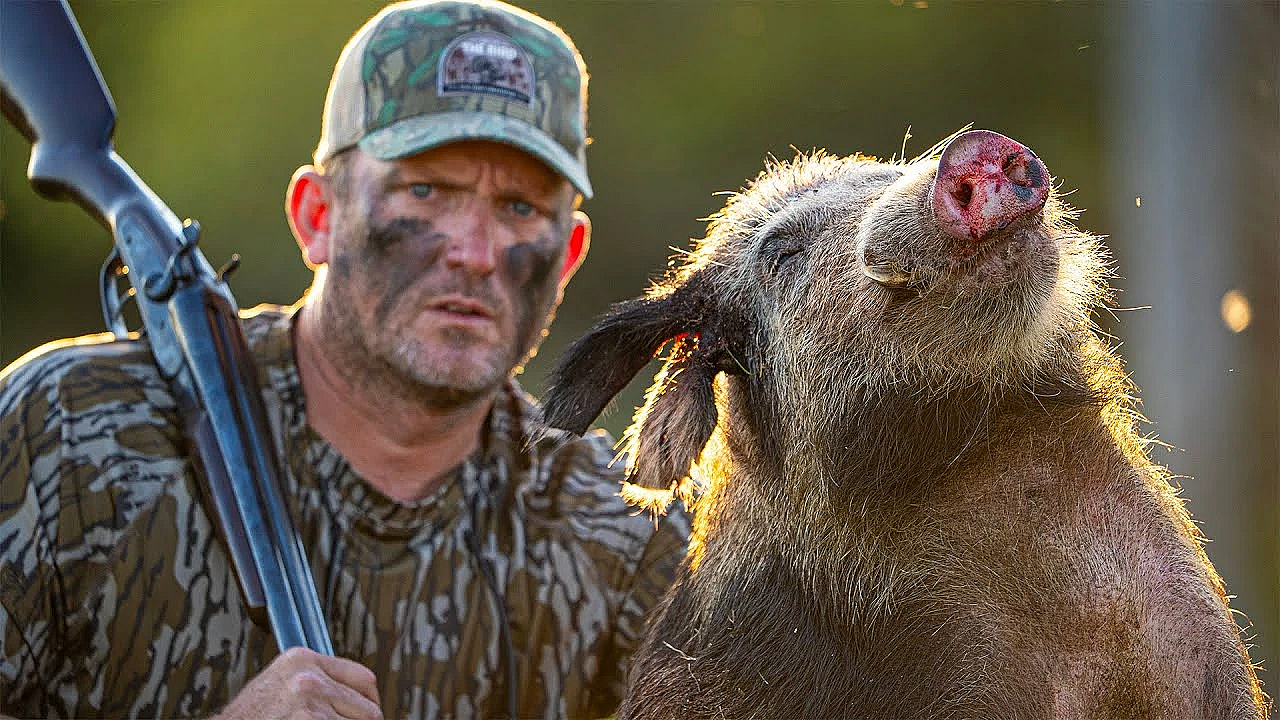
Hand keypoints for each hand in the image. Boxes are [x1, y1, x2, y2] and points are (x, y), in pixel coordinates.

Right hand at [213, 647, 382, 719]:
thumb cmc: (250, 718)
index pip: (364, 678)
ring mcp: (309, 701)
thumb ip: (315, 682)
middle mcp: (308, 676)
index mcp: (302, 659)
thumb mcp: (281, 686)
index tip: (368, 715)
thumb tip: (359, 697)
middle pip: (367, 708)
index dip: (371, 703)